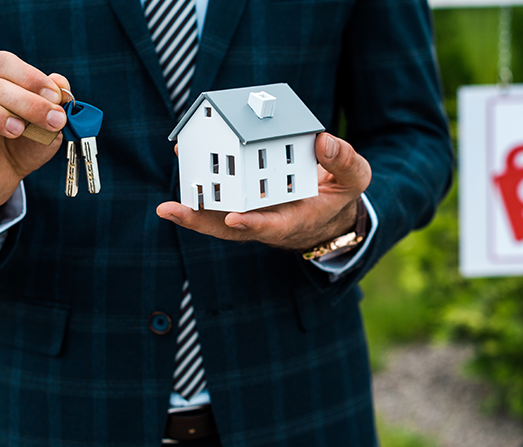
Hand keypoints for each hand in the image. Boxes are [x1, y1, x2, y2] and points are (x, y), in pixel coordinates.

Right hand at [0, 51, 70, 232]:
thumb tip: (61, 83)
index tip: (55, 97)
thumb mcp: (47, 126)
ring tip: (18, 130)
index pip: (1, 62)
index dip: (29, 76)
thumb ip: (55, 104)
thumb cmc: (25, 142)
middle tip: (52, 121)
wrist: (4, 175)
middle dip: (26, 102)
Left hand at [156, 133, 371, 250]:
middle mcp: (269, 220)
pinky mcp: (243, 199)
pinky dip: (201, 182)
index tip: (235, 218)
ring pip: (218, 217)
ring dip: (192, 208)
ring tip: (166, 203)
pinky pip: (218, 195)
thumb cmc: (340, 194)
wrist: (330, 208)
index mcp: (298, 219)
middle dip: (202, 222)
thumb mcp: (355, 179)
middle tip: (173, 211)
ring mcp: (253, 212)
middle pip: (231, 229)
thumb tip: (322, 140)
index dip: (255, 224)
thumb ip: (345, 161)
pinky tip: (184, 156)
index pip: (274, 226)